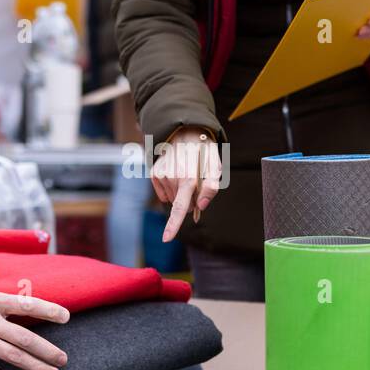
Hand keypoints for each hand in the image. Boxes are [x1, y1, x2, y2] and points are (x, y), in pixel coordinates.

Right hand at [152, 126, 221, 241]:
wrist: (185, 131)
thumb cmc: (204, 152)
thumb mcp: (215, 167)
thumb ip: (211, 187)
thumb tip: (201, 206)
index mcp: (189, 178)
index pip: (180, 207)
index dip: (173, 225)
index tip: (166, 239)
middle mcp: (172, 177)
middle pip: (182, 205)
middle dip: (191, 200)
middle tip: (197, 182)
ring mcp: (161, 175)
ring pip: (173, 199)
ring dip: (181, 193)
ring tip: (186, 173)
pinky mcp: (154, 173)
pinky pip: (163, 193)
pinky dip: (171, 189)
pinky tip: (176, 175)